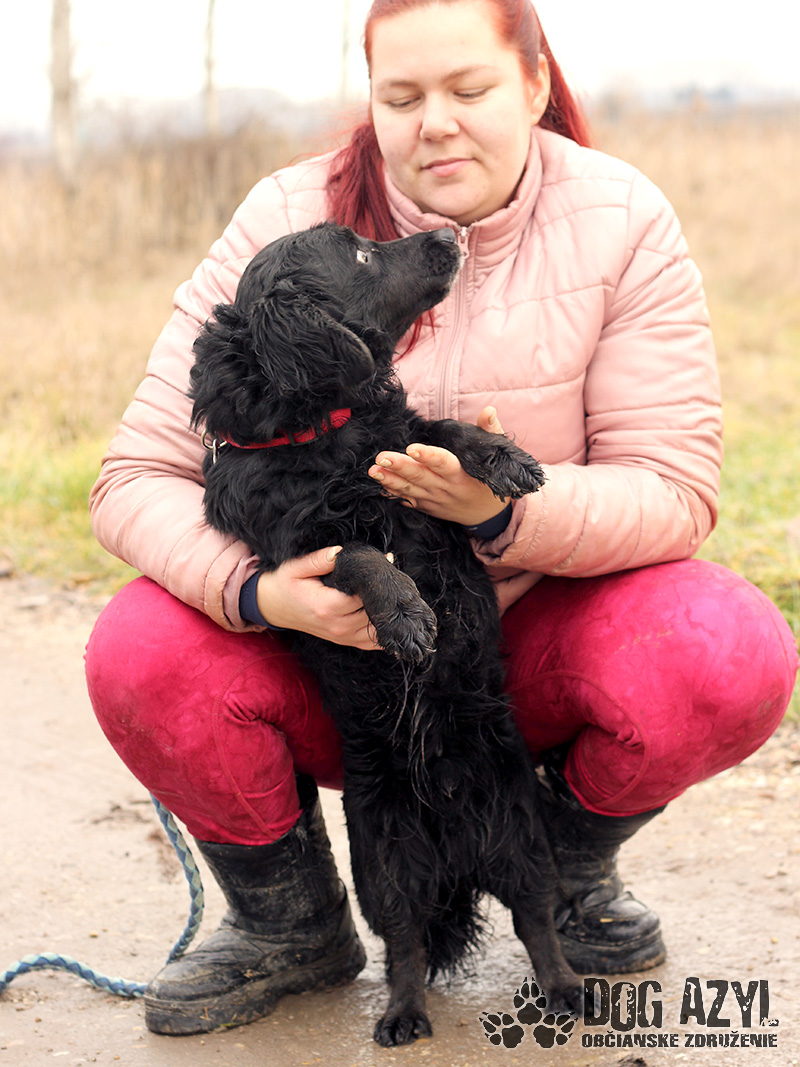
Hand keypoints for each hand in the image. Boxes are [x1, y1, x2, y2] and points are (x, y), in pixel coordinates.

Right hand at [255, 547, 381, 650]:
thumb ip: (318, 560)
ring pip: (378, 628)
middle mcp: (338, 626)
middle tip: (387, 574)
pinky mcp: (346, 641)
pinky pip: (374, 642)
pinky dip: (383, 630)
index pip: (364, 596)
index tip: (382, 563)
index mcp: (327, 607)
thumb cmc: (286, 585)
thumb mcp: (296, 568)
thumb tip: (339, 552)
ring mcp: (343, 637)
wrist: (275, 607)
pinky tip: (385, 613)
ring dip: (386, 611)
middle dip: (383, 594)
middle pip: (375, 612)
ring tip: (387, 590)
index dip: (375, 581)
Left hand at [367, 406, 509, 525]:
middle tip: (381, 458)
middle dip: (399, 467)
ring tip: (373, 471)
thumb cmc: (490, 481)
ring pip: (409, 489)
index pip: (443, 463)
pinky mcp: (426, 506)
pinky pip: (407, 500)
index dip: (428, 456)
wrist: (487, 516)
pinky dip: (392, 494)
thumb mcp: (497, 456)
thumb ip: (491, 431)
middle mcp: (445, 488)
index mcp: (461, 475)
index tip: (412, 449)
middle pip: (420, 476)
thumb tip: (489, 410)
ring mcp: (434, 499)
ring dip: (389, 481)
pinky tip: (378, 486)